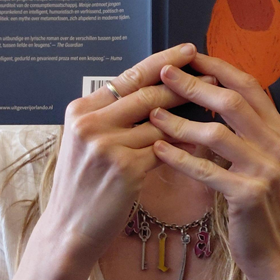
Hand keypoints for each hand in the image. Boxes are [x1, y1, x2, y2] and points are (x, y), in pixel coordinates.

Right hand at [40, 44, 217, 262]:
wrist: (68, 228)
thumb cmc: (82, 182)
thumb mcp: (85, 140)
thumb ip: (112, 115)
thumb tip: (153, 92)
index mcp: (81, 110)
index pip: (128, 77)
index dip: (161, 61)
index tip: (187, 51)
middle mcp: (90, 123)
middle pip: (147, 94)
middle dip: (183, 84)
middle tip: (210, 75)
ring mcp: (106, 145)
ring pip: (160, 122)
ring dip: (189, 116)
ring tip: (211, 107)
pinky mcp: (125, 169)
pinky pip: (165, 149)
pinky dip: (183, 144)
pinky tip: (199, 139)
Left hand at [148, 52, 279, 279]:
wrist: (279, 253)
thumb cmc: (262, 201)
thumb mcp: (262, 158)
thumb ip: (245, 129)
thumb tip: (210, 96)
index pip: (249, 86)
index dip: (219, 68)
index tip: (190, 57)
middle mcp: (278, 144)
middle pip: (232, 102)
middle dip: (195, 84)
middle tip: (165, 74)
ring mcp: (266, 169)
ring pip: (216, 134)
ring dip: (180, 122)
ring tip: (152, 114)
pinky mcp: (249, 194)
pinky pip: (206, 170)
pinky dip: (179, 158)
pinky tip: (158, 150)